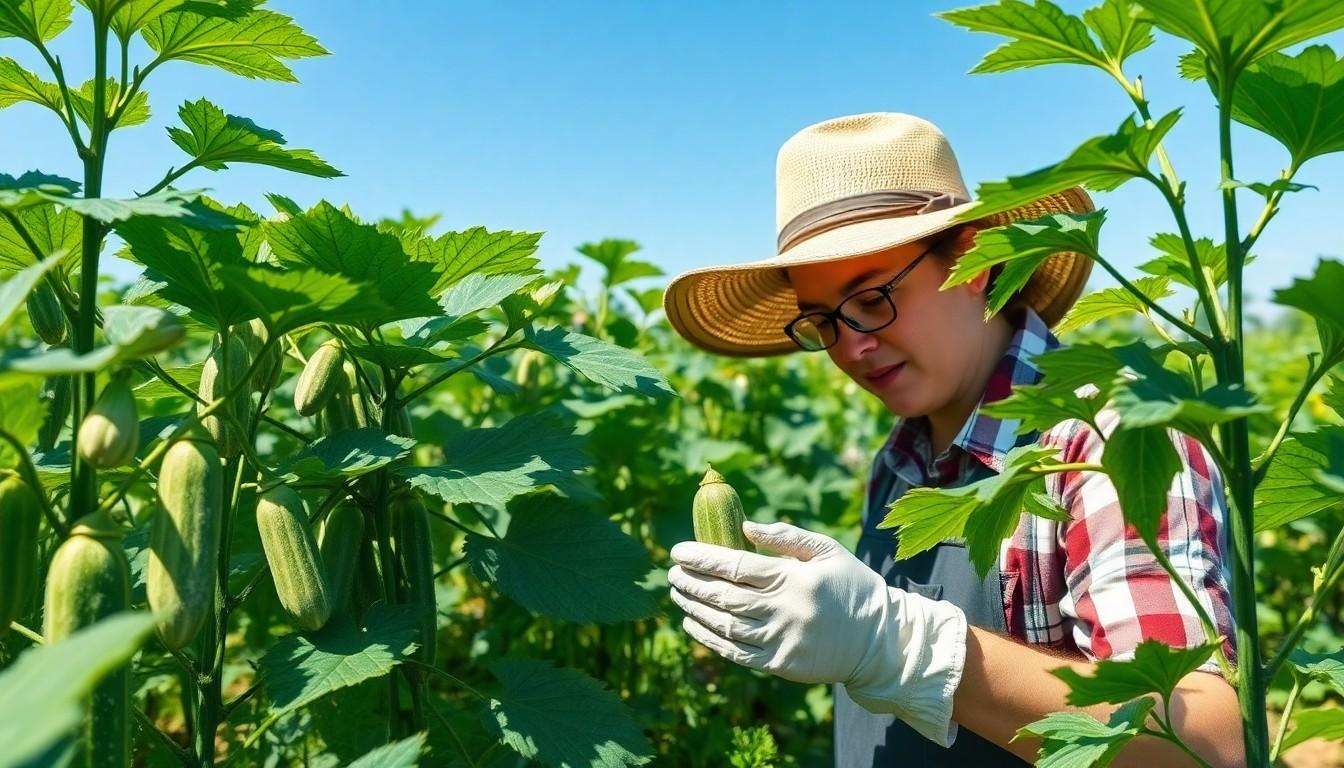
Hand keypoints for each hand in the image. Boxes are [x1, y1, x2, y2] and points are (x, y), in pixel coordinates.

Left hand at [667, 520, 967, 746]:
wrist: (880, 641)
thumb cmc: (851, 587)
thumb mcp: (827, 550)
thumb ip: (786, 536)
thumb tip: (743, 526)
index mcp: (794, 578)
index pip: (735, 565)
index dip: (702, 558)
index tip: (677, 551)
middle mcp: (785, 610)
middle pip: (724, 597)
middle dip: (692, 583)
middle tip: (671, 572)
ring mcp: (782, 640)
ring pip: (725, 626)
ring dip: (694, 609)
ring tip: (677, 594)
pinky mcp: (781, 665)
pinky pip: (736, 653)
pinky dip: (709, 639)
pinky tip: (692, 624)